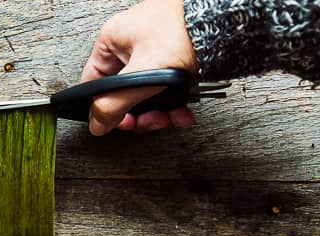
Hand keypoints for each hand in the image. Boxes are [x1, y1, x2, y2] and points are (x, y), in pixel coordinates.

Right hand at [82, 0, 198, 135]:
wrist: (226, 25)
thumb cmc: (184, 33)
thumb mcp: (142, 76)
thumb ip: (114, 105)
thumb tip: (97, 125)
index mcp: (112, 40)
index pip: (94, 83)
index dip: (103, 108)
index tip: (119, 122)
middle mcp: (130, 46)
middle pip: (122, 94)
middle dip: (138, 114)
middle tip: (147, 121)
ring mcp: (153, 52)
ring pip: (145, 96)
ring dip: (158, 114)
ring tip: (169, 117)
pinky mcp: (174, 60)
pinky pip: (164, 90)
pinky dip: (173, 105)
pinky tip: (182, 112)